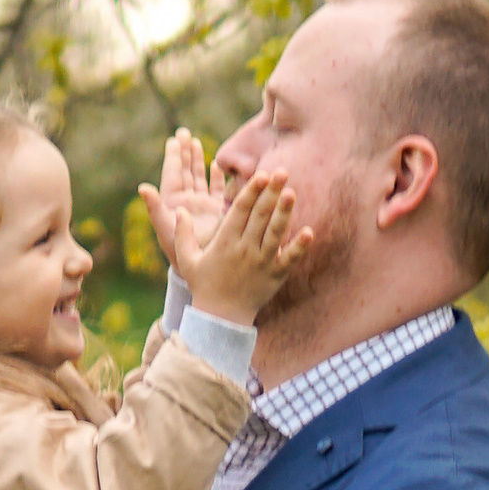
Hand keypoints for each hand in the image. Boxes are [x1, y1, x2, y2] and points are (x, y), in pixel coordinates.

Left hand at [136, 126, 214, 271]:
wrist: (198, 266)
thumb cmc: (177, 249)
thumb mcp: (164, 227)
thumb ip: (154, 206)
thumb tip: (142, 187)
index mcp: (173, 201)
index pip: (173, 174)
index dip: (173, 157)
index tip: (173, 140)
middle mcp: (186, 201)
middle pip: (185, 171)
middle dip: (184, 152)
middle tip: (183, 132)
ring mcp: (202, 205)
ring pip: (199, 177)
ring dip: (197, 160)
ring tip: (195, 142)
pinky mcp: (217, 212)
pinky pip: (216, 190)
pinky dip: (216, 178)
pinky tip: (215, 165)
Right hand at [184, 166, 309, 322]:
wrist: (221, 318)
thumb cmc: (204, 285)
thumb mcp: (187, 260)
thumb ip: (182, 234)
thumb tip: (180, 209)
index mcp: (225, 242)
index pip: (240, 211)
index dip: (251, 191)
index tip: (261, 174)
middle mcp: (245, 249)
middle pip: (260, 216)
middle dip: (271, 193)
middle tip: (282, 171)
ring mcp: (262, 263)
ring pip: (275, 233)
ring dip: (284, 212)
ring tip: (292, 193)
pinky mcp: (275, 276)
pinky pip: (289, 259)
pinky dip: (299, 247)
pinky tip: (309, 232)